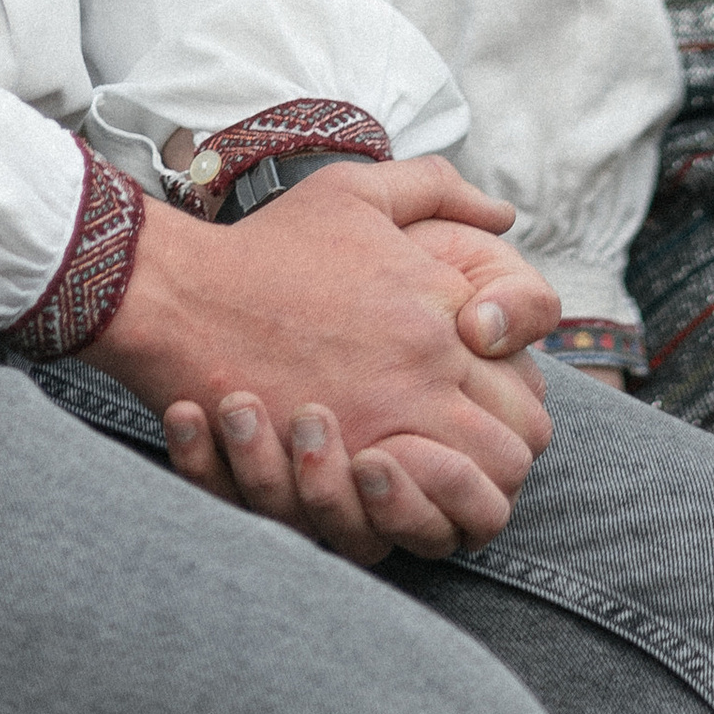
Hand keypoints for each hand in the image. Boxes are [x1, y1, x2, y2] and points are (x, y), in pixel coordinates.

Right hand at [83, 157, 561, 566]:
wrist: (185, 295)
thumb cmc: (268, 244)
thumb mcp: (355, 189)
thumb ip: (436, 187)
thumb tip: (503, 212)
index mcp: (442, 312)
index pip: (527, 391)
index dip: (515, 408)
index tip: (484, 407)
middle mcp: (428, 370)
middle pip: (518, 450)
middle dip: (502, 457)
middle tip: (463, 450)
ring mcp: (386, 423)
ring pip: (480, 498)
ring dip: (464, 497)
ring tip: (432, 481)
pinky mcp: (338, 468)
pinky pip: (414, 526)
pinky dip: (416, 521)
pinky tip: (392, 496)